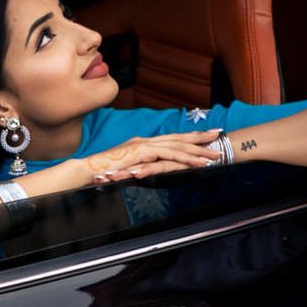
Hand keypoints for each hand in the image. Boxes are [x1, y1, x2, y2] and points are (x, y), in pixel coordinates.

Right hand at [71, 130, 221, 184]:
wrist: (87, 170)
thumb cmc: (104, 171)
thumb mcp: (127, 167)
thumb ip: (141, 165)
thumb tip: (151, 169)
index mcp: (144, 143)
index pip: (171, 138)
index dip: (189, 137)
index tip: (206, 135)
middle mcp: (146, 141)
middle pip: (178, 137)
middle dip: (200, 137)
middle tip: (219, 135)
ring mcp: (144, 145)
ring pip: (177, 146)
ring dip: (198, 150)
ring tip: (215, 154)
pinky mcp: (141, 153)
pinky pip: (169, 156)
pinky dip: (185, 159)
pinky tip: (198, 163)